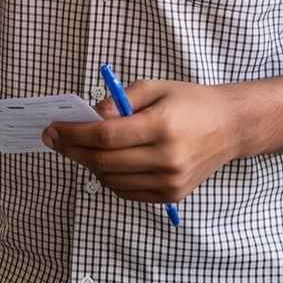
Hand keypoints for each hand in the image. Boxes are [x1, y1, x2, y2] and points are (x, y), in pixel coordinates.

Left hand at [44, 80, 245, 203]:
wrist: (229, 126)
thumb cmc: (191, 102)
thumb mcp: (153, 87)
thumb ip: (119, 101)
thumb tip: (89, 118)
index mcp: (162, 127)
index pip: (105, 136)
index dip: (73, 134)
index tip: (53, 128)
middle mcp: (167, 159)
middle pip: (103, 161)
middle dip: (72, 150)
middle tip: (54, 139)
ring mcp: (170, 181)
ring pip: (111, 180)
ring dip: (89, 164)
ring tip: (80, 147)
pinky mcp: (171, 195)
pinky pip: (126, 192)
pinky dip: (108, 178)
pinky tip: (104, 161)